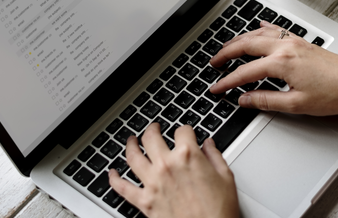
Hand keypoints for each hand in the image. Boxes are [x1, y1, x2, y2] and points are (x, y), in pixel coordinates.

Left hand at [109, 124, 239, 217]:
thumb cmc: (219, 211)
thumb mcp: (226, 178)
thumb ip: (215, 156)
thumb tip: (209, 144)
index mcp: (188, 156)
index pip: (182, 131)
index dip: (185, 130)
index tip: (185, 134)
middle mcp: (167, 165)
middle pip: (151, 137)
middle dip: (153, 129)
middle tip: (154, 128)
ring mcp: (153, 183)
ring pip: (133, 157)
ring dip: (130, 145)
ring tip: (132, 141)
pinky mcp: (145, 202)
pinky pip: (122, 188)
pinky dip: (114, 179)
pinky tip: (112, 173)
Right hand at [209, 21, 337, 115]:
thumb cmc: (336, 94)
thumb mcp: (297, 105)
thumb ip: (266, 101)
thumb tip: (244, 100)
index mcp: (282, 63)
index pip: (245, 73)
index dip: (227, 82)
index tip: (216, 88)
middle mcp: (286, 47)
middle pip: (246, 45)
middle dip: (225, 53)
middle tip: (213, 63)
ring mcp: (294, 41)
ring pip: (258, 34)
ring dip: (239, 40)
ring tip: (226, 48)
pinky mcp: (301, 42)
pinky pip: (275, 29)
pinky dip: (261, 29)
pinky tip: (257, 28)